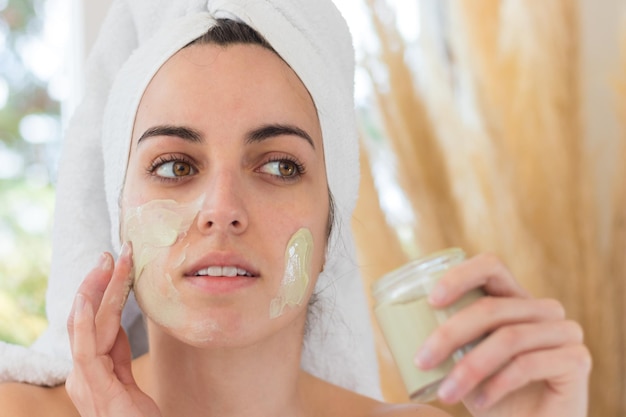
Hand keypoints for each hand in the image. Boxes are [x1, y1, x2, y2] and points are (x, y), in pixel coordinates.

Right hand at [66, 243, 161, 416]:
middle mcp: (81, 375)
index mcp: (89, 371)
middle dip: (97, 284)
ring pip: (87, 326)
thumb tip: (115, 325)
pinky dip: (83, 322)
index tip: (115, 267)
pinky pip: (85, 350)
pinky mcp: (95, 389)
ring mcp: (85, 383)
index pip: (93, 324)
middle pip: (85, 319)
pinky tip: (86, 299)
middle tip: (111, 253)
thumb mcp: (126, 380)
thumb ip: (116, 356)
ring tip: (107, 262)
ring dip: (97, 291)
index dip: (102, 294)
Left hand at [414, 253, 590, 416]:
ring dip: (468, 368)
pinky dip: (497, 385)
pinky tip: (479, 403)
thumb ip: (445, 336)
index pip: (490, 266)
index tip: (430, 301)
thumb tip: (393, 323)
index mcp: (513, 299)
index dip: (460, 276)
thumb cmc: (491, 393)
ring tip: (446, 394)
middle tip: (421, 360)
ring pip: (507, 338)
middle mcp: (542, 309)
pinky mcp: (577, 359)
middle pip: (491, 307)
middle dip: (449, 334)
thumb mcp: (463, 359)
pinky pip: (528, 364)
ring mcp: (564, 331)